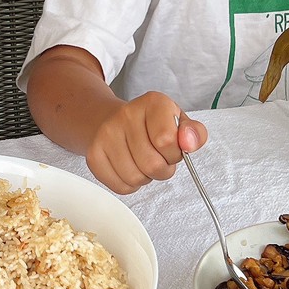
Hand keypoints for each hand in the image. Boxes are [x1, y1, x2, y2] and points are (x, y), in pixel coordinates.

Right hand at [85, 91, 206, 194]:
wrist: (109, 119)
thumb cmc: (150, 124)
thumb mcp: (178, 122)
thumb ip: (195, 133)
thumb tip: (189, 143)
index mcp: (153, 102)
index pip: (168, 141)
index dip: (174, 153)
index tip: (172, 148)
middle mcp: (126, 115)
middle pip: (152, 164)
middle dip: (162, 169)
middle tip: (158, 158)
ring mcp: (106, 135)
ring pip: (136, 178)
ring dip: (145, 177)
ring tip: (142, 161)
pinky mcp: (94, 155)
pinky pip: (120, 186)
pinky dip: (129, 184)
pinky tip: (129, 167)